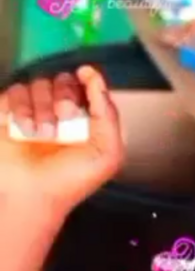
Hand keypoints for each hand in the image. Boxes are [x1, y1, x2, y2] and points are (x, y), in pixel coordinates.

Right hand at [0, 66, 123, 220]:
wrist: (34, 195)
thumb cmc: (72, 181)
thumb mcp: (107, 152)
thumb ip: (108, 115)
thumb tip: (97, 80)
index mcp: (88, 123)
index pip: (88, 88)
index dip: (88, 80)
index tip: (85, 75)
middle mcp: (61, 115)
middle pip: (62, 80)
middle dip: (65, 96)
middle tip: (64, 119)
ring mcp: (34, 113)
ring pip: (38, 84)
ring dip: (41, 108)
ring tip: (42, 135)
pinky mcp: (8, 113)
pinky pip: (13, 92)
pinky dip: (19, 109)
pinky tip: (22, 130)